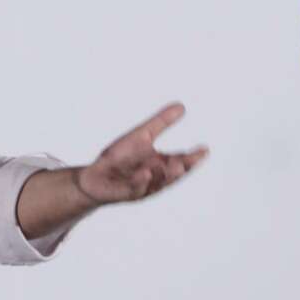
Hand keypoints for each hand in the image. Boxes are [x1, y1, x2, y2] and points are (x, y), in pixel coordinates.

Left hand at [74, 102, 207, 204]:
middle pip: (172, 174)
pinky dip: (141, 181)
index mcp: (161, 164)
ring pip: (157, 182)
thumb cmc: (119, 157)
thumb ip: (161, 122)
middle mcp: (154, 178)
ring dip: (166, 175)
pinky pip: (135, 188)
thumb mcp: (142, 135)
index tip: (204, 149)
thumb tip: (182, 106)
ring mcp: (141, 187)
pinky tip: (146, 173)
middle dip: (181, 168)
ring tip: (175, 164)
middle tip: (190, 159)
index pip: (181, 161)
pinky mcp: (125, 192)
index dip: (193, 157)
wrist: (95, 177)